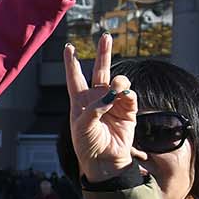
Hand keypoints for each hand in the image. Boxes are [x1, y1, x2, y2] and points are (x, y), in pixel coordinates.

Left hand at [64, 34, 137, 181]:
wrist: (104, 162)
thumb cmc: (87, 145)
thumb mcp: (83, 125)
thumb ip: (95, 107)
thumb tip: (113, 94)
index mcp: (80, 100)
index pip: (75, 77)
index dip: (72, 62)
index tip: (68, 47)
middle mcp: (97, 98)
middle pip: (100, 70)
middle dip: (103, 53)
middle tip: (105, 36)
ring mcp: (114, 104)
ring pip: (119, 82)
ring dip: (119, 81)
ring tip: (118, 87)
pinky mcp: (128, 112)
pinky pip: (130, 96)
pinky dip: (128, 95)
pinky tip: (124, 98)